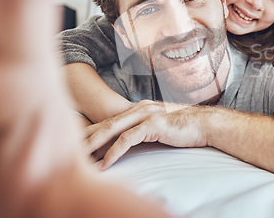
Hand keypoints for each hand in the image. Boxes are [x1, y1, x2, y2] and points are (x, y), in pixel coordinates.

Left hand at [84, 100, 208, 169]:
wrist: (205, 125)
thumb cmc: (184, 129)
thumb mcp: (160, 128)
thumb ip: (144, 130)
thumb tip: (132, 141)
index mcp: (139, 108)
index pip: (110, 120)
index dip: (92, 131)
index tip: (75, 143)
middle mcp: (140, 108)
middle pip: (106, 122)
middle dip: (85, 136)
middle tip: (67, 149)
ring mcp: (146, 114)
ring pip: (112, 129)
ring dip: (94, 145)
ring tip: (78, 158)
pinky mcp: (153, 125)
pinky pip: (127, 139)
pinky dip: (114, 152)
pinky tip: (105, 165)